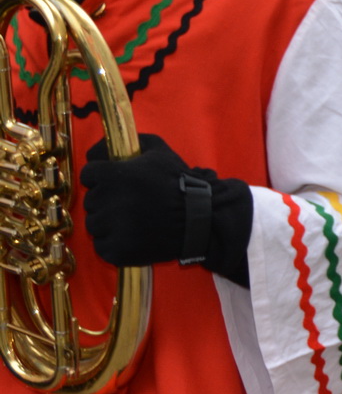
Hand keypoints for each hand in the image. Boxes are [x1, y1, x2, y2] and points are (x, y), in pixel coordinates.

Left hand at [80, 134, 252, 282]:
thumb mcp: (158, 151)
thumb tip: (99, 150)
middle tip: (131, 204)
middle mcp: (107, 201)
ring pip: (94, 224)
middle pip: (91, 201)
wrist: (201, 218)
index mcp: (112, 175)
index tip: (119, 184)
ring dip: (108, 223)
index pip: (88, 175)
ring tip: (133, 222)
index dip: (103, 178)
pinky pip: (103, 247)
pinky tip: (132, 237)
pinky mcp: (117, 250)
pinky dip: (114, 244)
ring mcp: (111, 228)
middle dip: (107, 201)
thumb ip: (129, 143)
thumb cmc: (179, 182)